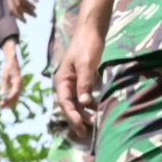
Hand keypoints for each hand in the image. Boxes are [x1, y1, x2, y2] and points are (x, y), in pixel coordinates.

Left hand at [0, 44, 26, 110]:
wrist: (13, 63)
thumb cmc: (8, 68)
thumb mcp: (4, 76)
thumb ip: (4, 85)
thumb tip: (2, 94)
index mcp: (18, 82)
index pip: (14, 93)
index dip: (9, 99)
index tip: (3, 103)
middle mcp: (20, 86)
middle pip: (15, 97)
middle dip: (9, 103)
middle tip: (1, 107)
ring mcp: (20, 87)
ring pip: (16, 98)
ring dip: (10, 103)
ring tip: (2, 107)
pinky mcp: (17, 88)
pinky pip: (15, 96)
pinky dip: (10, 100)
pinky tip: (5, 105)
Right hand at [56, 21, 104, 140]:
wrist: (92, 30)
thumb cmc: (87, 45)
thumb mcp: (86, 64)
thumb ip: (85, 83)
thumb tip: (85, 103)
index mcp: (62, 80)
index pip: (65, 103)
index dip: (72, 116)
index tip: (81, 126)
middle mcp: (66, 84)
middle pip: (70, 106)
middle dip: (78, 118)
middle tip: (88, 132)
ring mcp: (75, 82)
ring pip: (78, 103)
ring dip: (85, 113)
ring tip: (95, 122)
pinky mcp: (84, 80)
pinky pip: (85, 96)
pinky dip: (91, 104)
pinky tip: (98, 109)